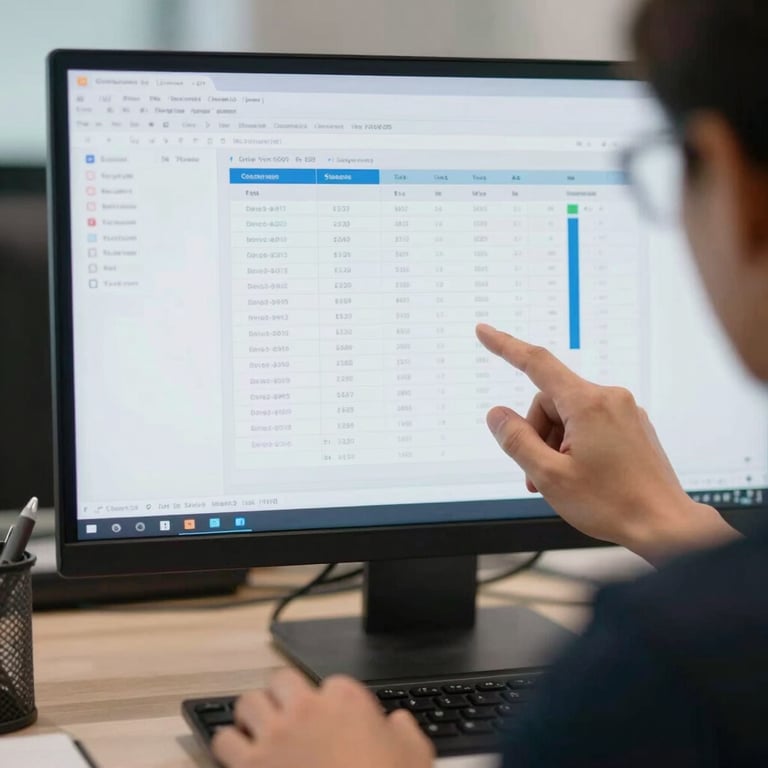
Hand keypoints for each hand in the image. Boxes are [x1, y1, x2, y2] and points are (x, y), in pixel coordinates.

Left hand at [212, 669, 433, 767]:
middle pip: (280, 680)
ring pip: (247, 703)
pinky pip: (223, 741)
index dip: (332, 705)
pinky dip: (229, 747)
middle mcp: (306, 708)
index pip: (332, 684)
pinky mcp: (250, 766)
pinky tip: (239, 757)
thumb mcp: (415, 754)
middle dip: (283, 696)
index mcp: (346, 699)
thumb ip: (404, 731)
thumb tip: (398, 723)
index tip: (334, 723)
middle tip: (288, 716)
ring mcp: (275, 735)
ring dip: (252, 717)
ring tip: (259, 732)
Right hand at [476, 324, 738, 565]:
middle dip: (536, 433)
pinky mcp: (632, 427)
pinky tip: (580, 475)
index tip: (484, 332)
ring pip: (569, 415)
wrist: (666, 527)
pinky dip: (575, 445)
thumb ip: (516, 440)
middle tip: (537, 473)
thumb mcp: (549, 476)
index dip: (505, 346)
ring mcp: (625, 412)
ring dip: (555, 443)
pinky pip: (590, 424)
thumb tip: (497, 414)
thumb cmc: (612, 504)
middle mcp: (610, 399)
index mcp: (588, 404)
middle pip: (550, 401)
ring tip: (560, 481)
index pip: (536, 363)